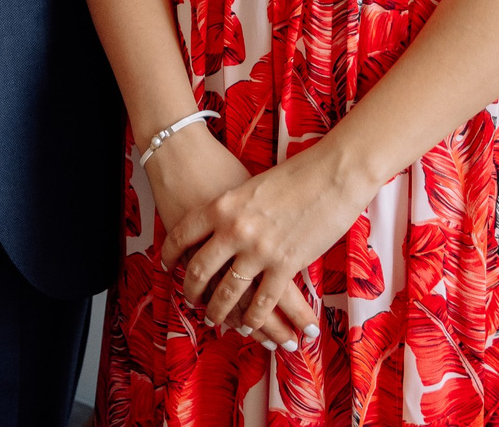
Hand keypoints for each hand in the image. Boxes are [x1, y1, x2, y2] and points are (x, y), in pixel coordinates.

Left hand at [153, 126, 363, 349]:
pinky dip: (253, 318)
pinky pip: (262, 302)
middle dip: (191, 290)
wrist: (332, 174)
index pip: (183, 234)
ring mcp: (259, 250)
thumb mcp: (250, 186)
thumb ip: (233, 208)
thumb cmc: (294, 174)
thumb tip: (221, 226)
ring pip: (228, 292)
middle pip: (200, 269)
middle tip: (190, 300)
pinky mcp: (285, 265)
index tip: (166, 264)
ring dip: (219, 311)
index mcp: (222, 205)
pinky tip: (248, 324)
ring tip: (215, 319)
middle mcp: (234, 229)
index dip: (170, 253)